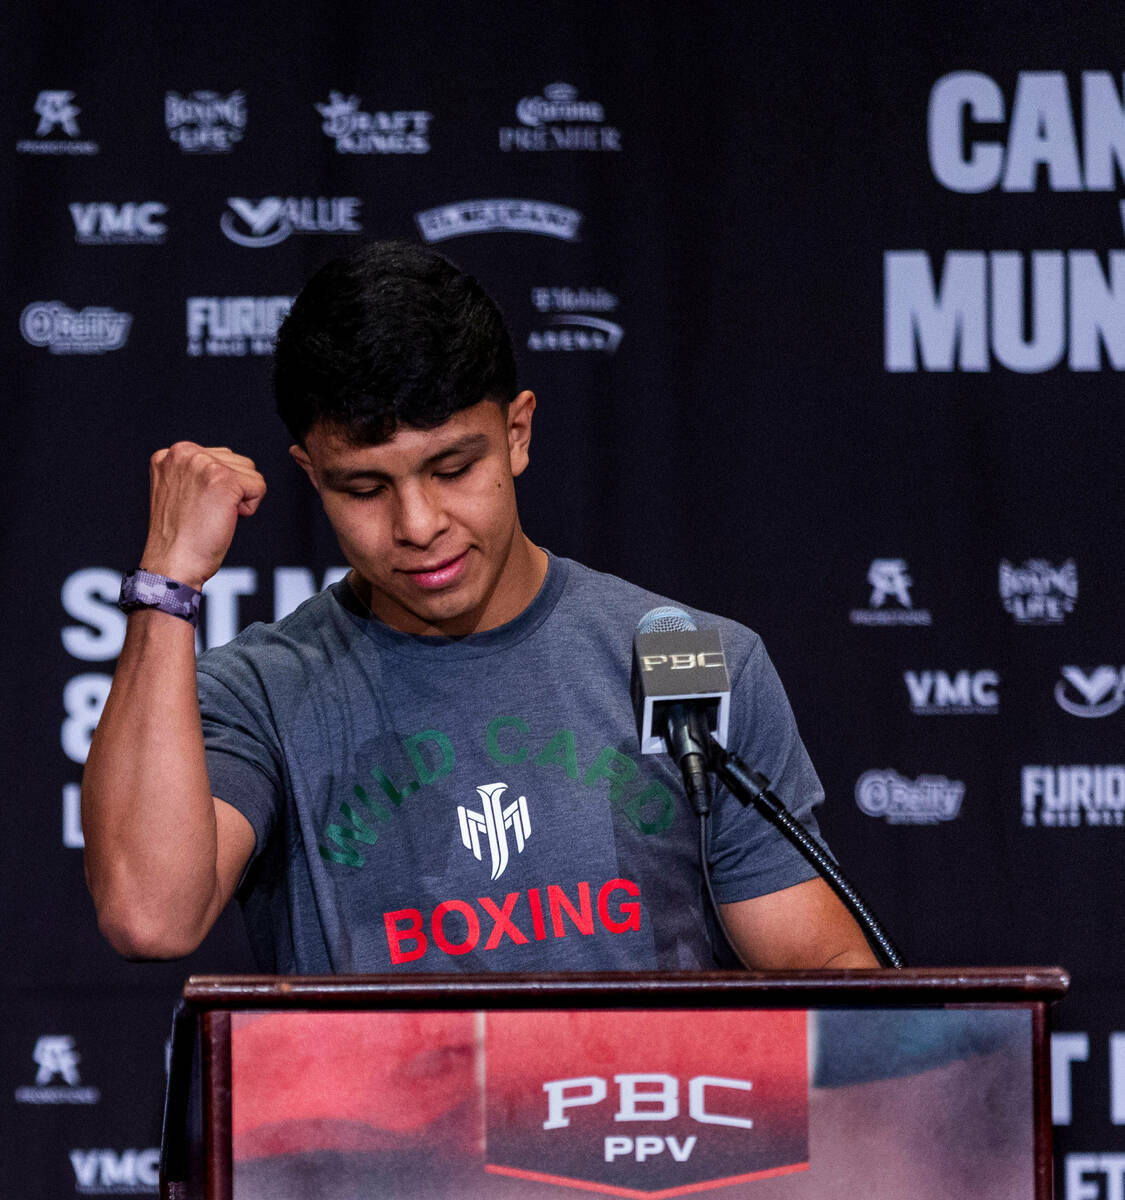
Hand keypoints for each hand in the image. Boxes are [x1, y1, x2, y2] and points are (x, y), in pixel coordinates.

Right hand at [140, 443, 266, 589]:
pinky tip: (222, 520)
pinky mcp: (223, 479)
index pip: (220, 458)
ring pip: (251, 473)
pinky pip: (259, 488)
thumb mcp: (180, 491)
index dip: (219, 488)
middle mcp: (184, 452)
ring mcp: (203, 464)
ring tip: (211, 515)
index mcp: (171, 454)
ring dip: (240, 499)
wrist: (173, 564)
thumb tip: (231, 465)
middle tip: (204, 514)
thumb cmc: (180, 537)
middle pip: (238, 463)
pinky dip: (249, 510)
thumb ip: (198, 471)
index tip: (196, 507)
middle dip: (232, 491)